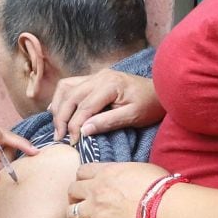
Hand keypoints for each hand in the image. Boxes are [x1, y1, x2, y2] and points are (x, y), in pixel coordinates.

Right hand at [48, 70, 162, 143]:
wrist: (161, 91)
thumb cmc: (149, 105)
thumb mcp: (133, 116)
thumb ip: (108, 122)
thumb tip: (84, 130)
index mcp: (110, 84)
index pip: (84, 106)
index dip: (75, 125)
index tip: (72, 141)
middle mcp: (99, 76)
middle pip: (71, 96)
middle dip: (62, 118)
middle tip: (59, 137)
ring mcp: (95, 76)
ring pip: (66, 87)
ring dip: (58, 106)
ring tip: (58, 126)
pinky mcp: (94, 78)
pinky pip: (70, 85)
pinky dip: (62, 97)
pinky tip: (56, 110)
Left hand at [65, 161, 167, 217]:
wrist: (165, 207)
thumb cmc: (159, 186)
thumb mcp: (138, 168)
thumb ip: (122, 172)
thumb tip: (123, 178)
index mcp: (106, 172)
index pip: (81, 171)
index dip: (83, 178)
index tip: (88, 185)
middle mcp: (96, 189)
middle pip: (71, 190)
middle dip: (76, 196)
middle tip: (84, 202)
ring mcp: (96, 209)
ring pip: (71, 212)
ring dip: (77, 216)